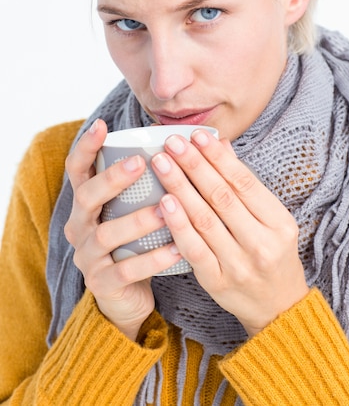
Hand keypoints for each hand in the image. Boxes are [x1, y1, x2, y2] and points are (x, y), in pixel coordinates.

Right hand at [64, 118, 181, 339]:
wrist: (128, 297)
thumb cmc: (137, 242)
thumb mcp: (137, 210)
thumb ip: (154, 181)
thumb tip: (197, 143)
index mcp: (86, 204)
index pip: (77, 170)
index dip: (86, 147)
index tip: (102, 125)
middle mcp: (80, 227)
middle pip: (86, 197)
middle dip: (111, 178)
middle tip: (140, 163)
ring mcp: (88, 256)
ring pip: (107, 234)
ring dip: (137, 219)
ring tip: (166, 207)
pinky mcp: (102, 284)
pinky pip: (126, 270)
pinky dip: (152, 259)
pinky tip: (177, 248)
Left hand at [152, 129, 309, 336]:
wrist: (278, 308)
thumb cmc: (273, 255)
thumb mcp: (272, 219)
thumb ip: (246, 185)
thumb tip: (222, 145)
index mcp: (279, 222)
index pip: (244, 182)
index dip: (218, 157)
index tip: (197, 136)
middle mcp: (261, 243)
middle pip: (222, 196)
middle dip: (194, 165)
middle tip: (173, 143)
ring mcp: (239, 264)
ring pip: (205, 219)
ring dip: (180, 188)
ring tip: (161, 164)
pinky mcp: (217, 282)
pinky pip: (194, 249)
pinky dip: (178, 224)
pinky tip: (164, 202)